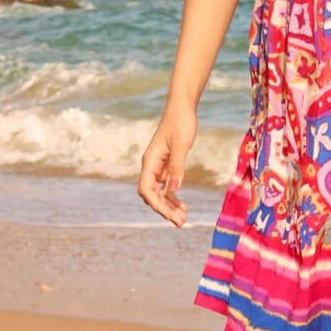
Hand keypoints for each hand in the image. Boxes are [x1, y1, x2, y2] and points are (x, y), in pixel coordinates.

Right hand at [138, 104, 196, 225]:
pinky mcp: (167, 164)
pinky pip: (166, 185)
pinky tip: (182, 205)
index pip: (146, 190)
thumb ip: (177, 167)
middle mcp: (151, 166)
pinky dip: (173, 196)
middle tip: (181, 222)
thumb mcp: (182, 144)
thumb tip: (173, 189)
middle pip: (152, 195)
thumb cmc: (181, 122)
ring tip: (183, 218)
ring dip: (169, 206)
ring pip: (159, 192)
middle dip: (164, 209)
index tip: (172, 216)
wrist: (182, 107)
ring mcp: (158, 166)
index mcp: (150, 161)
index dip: (157, 205)